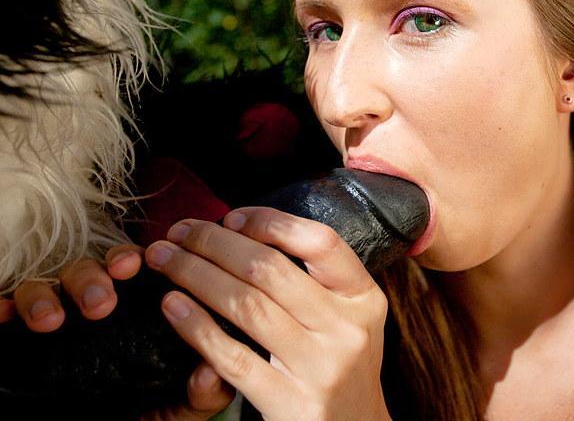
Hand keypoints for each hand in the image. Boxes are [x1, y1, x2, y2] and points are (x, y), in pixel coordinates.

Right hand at [0, 245, 233, 419]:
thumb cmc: (145, 411)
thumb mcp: (178, 408)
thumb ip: (200, 394)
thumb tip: (211, 371)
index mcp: (145, 310)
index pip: (143, 269)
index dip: (139, 259)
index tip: (138, 265)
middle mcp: (106, 304)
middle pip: (99, 268)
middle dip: (97, 276)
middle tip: (101, 302)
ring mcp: (68, 313)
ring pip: (58, 280)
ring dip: (54, 292)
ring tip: (54, 320)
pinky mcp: (29, 335)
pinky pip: (14, 304)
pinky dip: (11, 305)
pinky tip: (7, 316)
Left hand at [144, 209, 392, 420]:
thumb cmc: (338, 365)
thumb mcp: (348, 318)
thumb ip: (314, 280)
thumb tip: (242, 232)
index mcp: (363, 299)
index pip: (321, 242)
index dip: (271, 222)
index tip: (231, 217)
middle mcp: (346, 329)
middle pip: (271, 269)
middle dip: (214, 243)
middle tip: (178, 233)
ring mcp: (320, 369)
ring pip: (246, 306)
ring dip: (195, 275)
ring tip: (163, 260)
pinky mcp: (290, 405)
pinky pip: (232, 358)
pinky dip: (196, 327)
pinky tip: (172, 306)